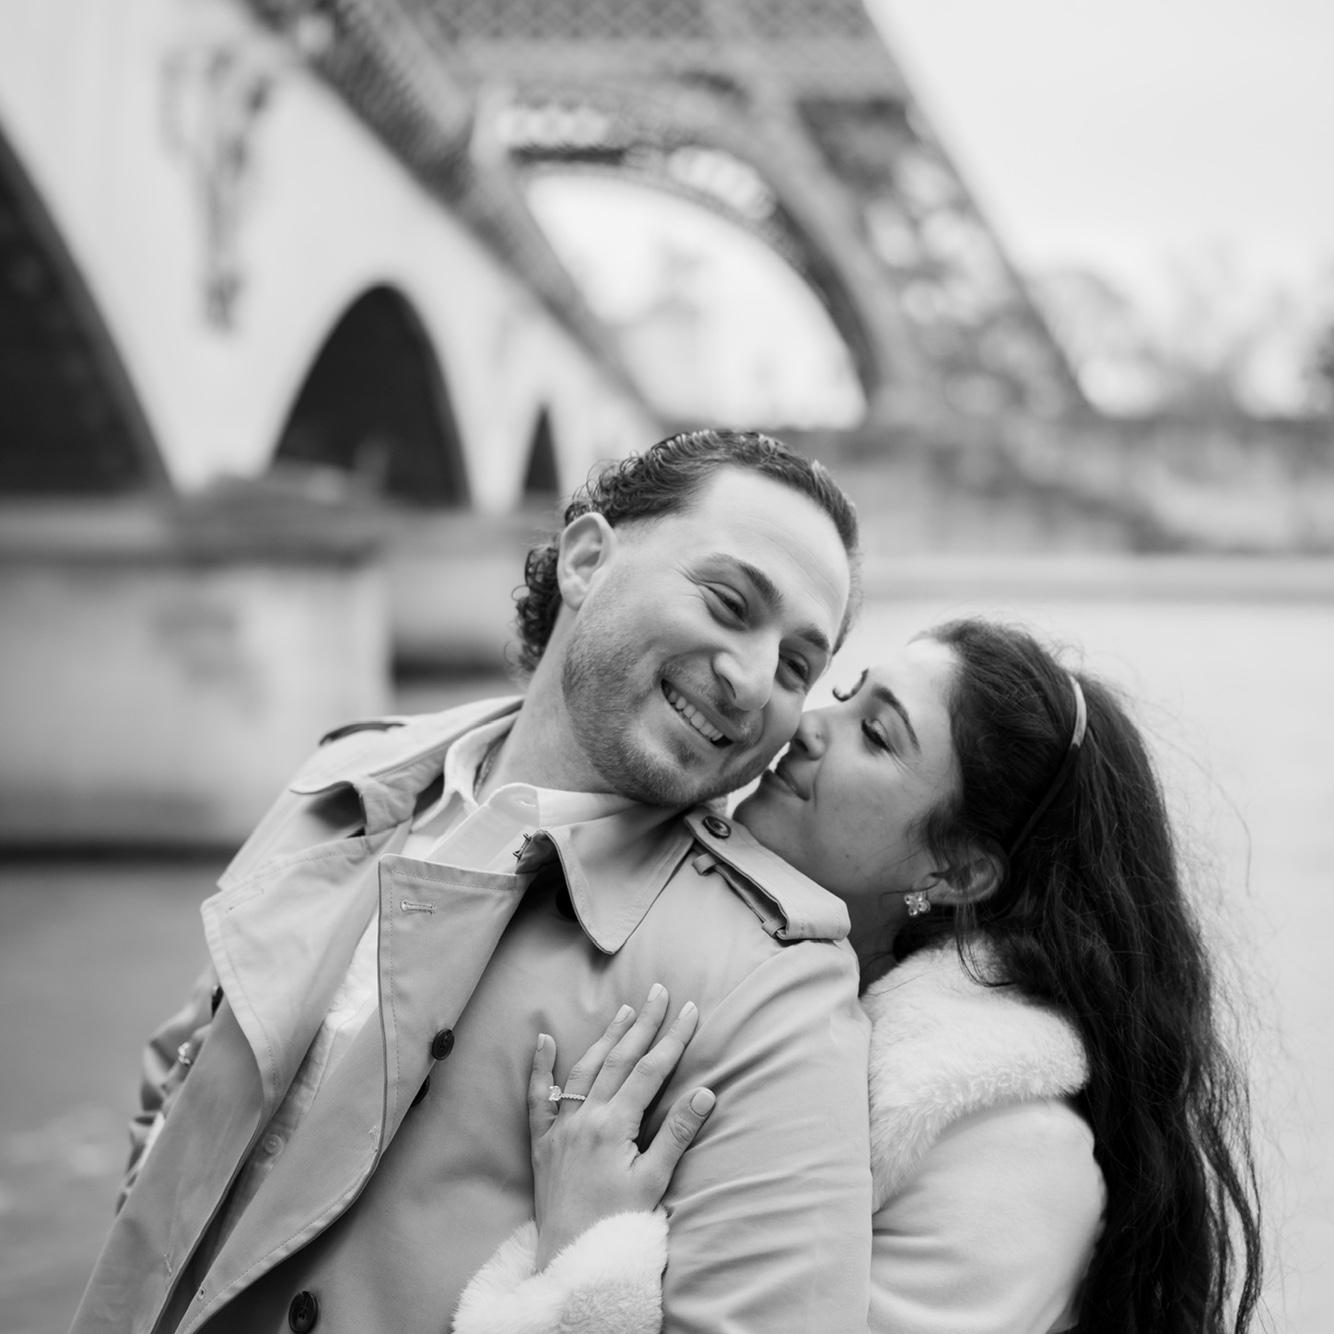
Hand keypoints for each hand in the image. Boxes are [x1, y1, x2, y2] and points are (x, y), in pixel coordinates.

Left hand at [527, 985, 715, 1270]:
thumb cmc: (616, 1225)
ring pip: (584, 1069)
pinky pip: (538, 1097)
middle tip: (658, 992)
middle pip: (618, 1060)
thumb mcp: (653, 1182)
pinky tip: (542, 1040)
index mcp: (614, 1125)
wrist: (569, 1260)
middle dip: (642, 1024)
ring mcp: (560, 1127)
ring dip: (605, 1037)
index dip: (672, 1039)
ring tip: (625, 1011)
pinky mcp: (542, 1142)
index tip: (689, 1010)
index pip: (649, 1071)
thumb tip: (705, 1092)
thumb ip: (677, 1134)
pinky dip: (540, 1067)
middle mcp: (585, 1117)